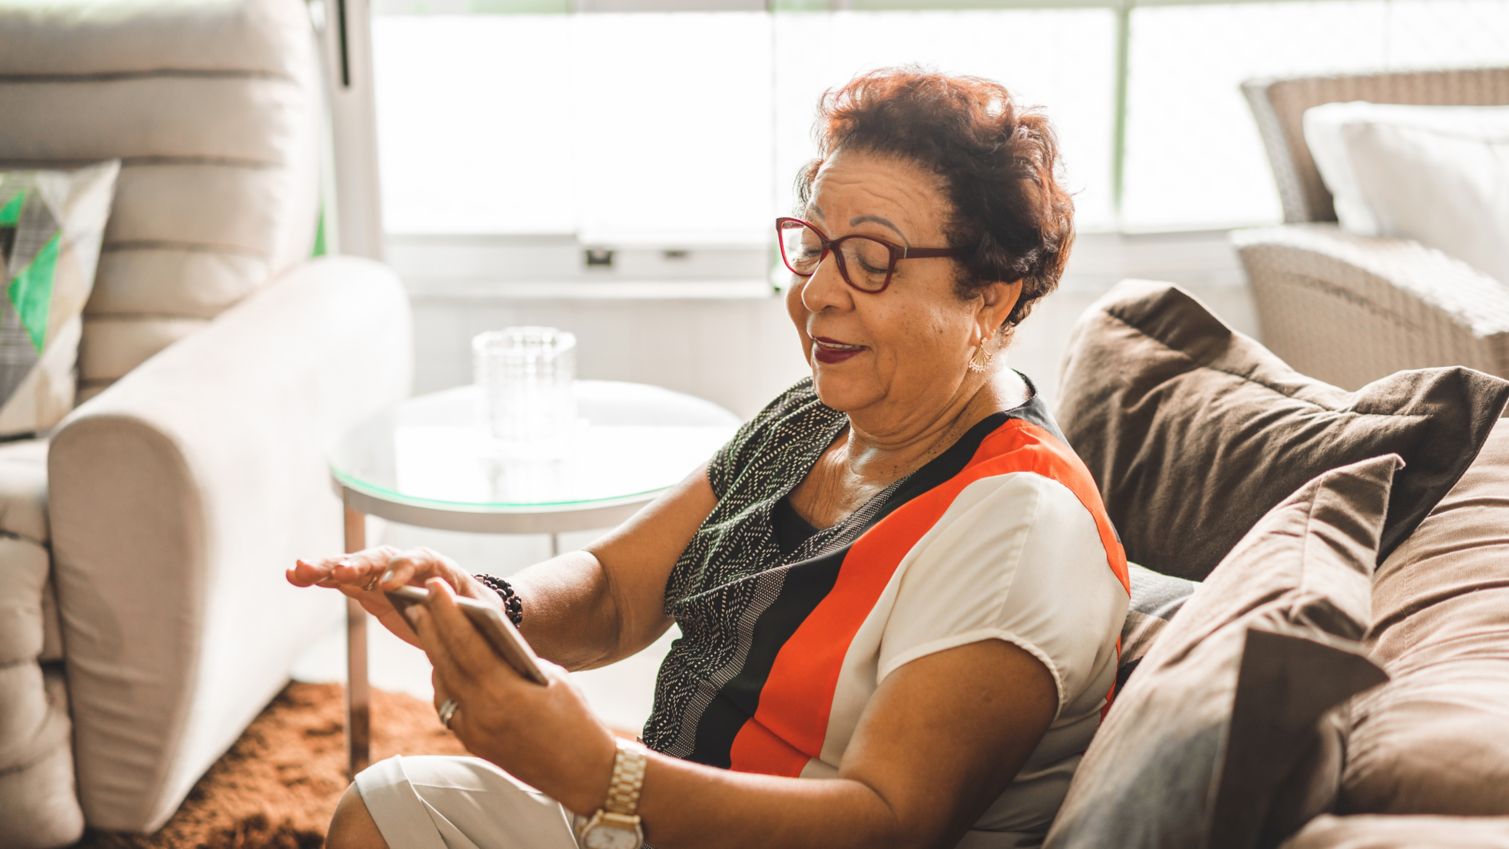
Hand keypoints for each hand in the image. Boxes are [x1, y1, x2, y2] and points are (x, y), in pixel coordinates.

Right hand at [285, 545, 503, 648]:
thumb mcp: (479, 619)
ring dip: (327, 567)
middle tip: (337, 573)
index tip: (390, 584)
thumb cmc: (477, 615)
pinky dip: (321, 577)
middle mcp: (408, 564)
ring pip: (355, 566)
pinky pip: (343, 580)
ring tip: (299, 570)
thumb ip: (466, 622)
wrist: (468, 611)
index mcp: (439, 568)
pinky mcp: (369, 588)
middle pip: (382, 558)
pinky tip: (295, 576)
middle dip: (359, 564)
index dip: (404, 569)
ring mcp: (386, 574)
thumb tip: (460, 629)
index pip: (420, 560)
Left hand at [407, 577, 617, 814]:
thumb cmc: (576, 718)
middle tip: (418, 601)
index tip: (434, 589)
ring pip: (443, 685)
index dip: (447, 614)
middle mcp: (482, 715)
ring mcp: (474, 732)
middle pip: (445, 663)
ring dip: (435, 654)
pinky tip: (446, 665)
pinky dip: (446, 682)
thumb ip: (514, 660)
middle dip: (431, 628)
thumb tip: (485, 642)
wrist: (583, 772)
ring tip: (430, 627)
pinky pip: (449, 706)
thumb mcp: (551, 678)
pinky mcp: (473, 743)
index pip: (466, 645)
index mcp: (506, 693)